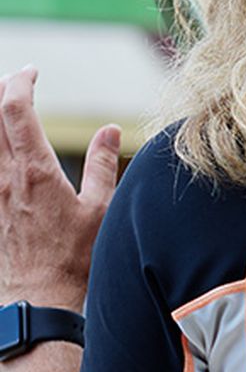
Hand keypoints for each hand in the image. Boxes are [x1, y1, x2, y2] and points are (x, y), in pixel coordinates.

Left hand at [0, 68, 120, 312]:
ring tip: (4, 108)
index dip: (20, 82)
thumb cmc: (76, 258)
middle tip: (15, 82)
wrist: (40, 298)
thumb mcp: (100, 209)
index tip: (31, 73)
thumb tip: (109, 129)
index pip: (15, 109)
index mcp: (35, 171)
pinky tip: (2, 146)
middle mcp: (4, 176)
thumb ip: (102, 164)